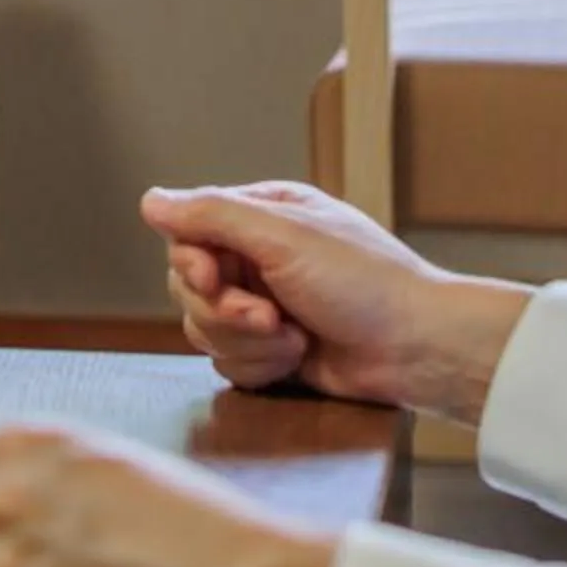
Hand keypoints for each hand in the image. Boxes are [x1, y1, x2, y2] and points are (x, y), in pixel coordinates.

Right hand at [142, 181, 530, 425]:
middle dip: (224, 310)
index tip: (212, 279)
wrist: (417, 349)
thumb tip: (149, 201)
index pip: (188, 233)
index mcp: (261, 216)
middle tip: (268, 316)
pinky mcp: (272, 351)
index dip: (191, 263)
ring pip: (204, 329)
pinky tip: (297, 357)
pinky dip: (259, 365)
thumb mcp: (284, 235)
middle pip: (189, 286)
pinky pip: (229, 363)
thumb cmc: (364, 281)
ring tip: (293, 338)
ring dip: (247, 341)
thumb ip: (211, 214)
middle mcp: (257, 258)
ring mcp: (264, 306)